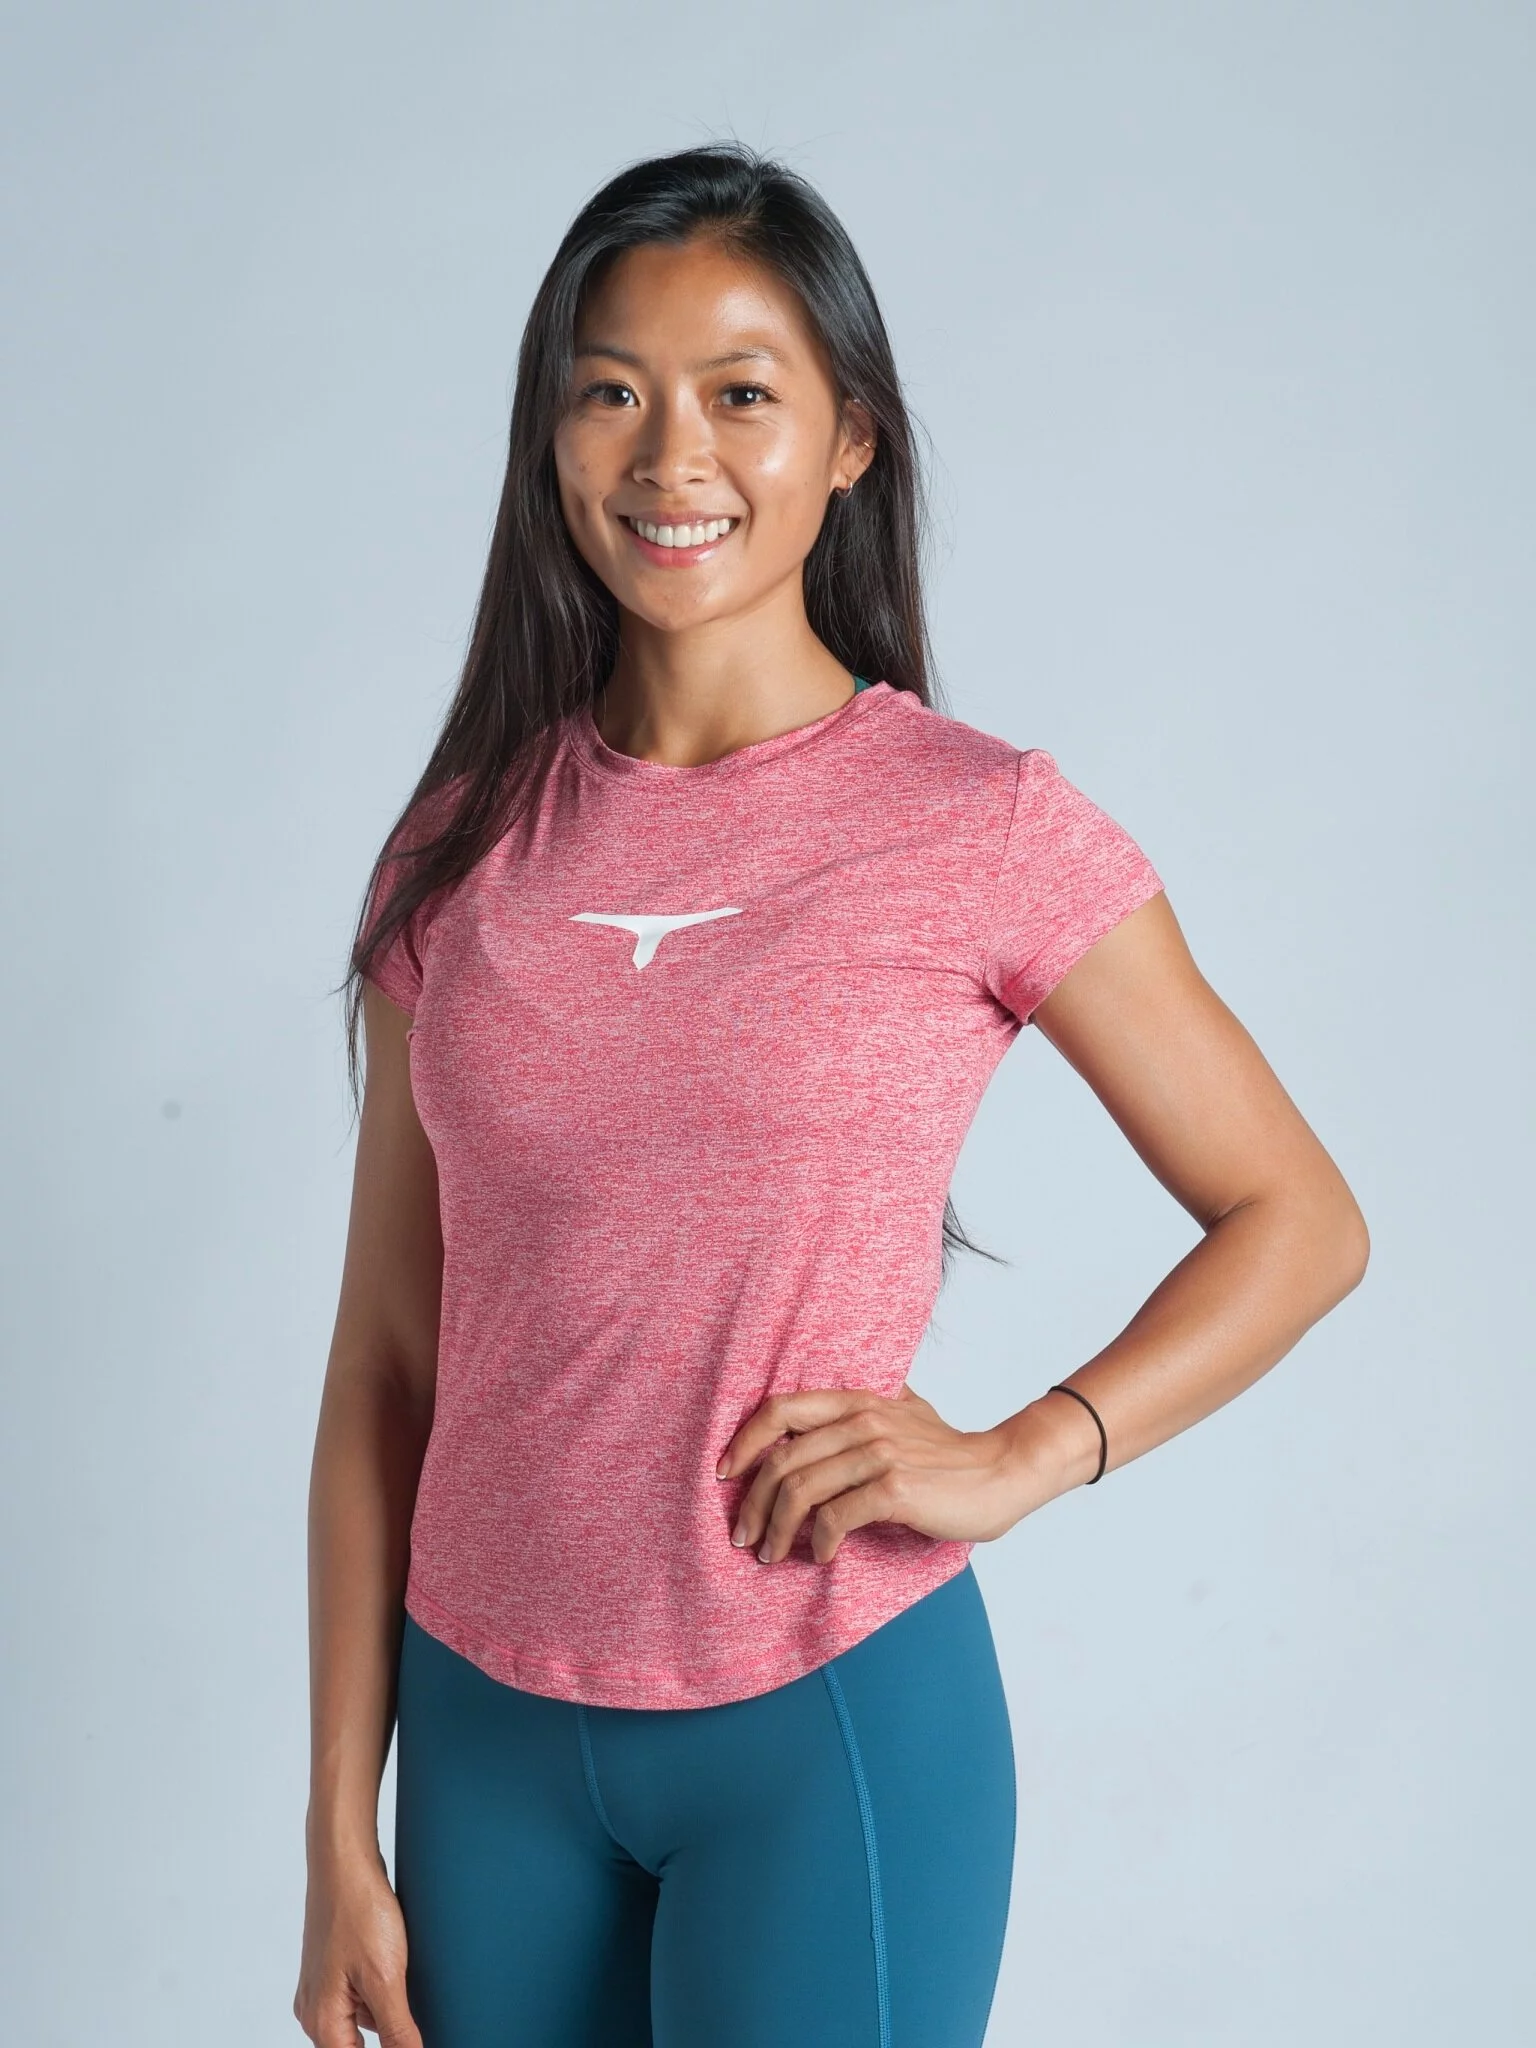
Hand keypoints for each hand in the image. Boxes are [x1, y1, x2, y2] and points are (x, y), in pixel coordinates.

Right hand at [293, 1844, 422, 2047]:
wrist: (344, 1859)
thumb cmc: (358, 1911)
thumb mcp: (385, 1978)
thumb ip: (396, 2030)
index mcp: (322, 2022)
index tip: (407, 2036)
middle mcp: (315, 2010)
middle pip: (356, 2045)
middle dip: (388, 2034)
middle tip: (407, 1995)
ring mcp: (322, 1986)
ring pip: (362, 2019)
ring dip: (387, 2012)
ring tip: (405, 1978)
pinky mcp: (335, 1965)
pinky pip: (361, 1993)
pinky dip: (382, 1989)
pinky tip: (400, 1967)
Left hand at [715, 1383, 1024, 1563]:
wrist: (1003, 1473)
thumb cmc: (948, 1454)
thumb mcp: (903, 1413)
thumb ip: (863, 1411)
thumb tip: (814, 1424)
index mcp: (856, 1399)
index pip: (779, 1408)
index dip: (743, 1441)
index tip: (725, 1475)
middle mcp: (863, 1419)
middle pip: (781, 1460)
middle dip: (752, 1504)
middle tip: (743, 1536)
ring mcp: (879, 1453)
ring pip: (800, 1491)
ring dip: (776, 1530)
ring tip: (769, 1554)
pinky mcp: (895, 1490)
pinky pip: (834, 1518)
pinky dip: (817, 1542)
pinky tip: (819, 1557)